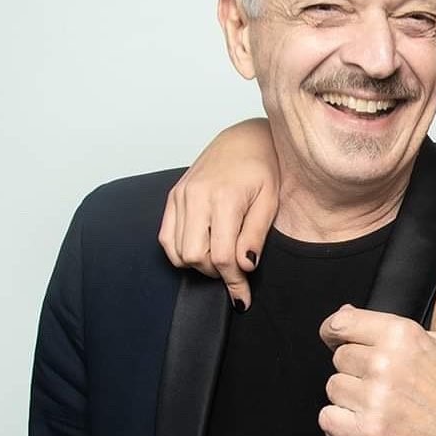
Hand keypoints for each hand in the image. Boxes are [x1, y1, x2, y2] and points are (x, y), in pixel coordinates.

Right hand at [158, 118, 278, 309]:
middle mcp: (196, 196)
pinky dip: (181, 252)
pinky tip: (203, 248)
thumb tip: (245, 267)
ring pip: (177, 251)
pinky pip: (166, 238)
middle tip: (235, 271)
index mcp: (224, 197)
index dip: (234, 282)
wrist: (245, 138)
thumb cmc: (264, 167)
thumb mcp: (270, 201)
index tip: (243, 296)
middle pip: (195, 257)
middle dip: (216, 273)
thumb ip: (255, 235)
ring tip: (221, 257)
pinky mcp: (172, 196)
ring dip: (199, 264)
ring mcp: (180, 195)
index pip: (223, 256)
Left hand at [319, 305, 435, 435]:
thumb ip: (387, 329)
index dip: (332, 331)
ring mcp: (375, 398)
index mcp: (402, 335)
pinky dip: (341, 424)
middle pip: (339, 358)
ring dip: (350, 399)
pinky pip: (328, 418)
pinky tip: (367, 423)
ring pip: (333, 388)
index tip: (332, 337)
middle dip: (355, 371)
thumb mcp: (433, 345)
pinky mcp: (368, 431)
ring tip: (382, 406)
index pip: (343, 323)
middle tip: (382, 385)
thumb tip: (346, 312)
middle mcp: (386, 362)